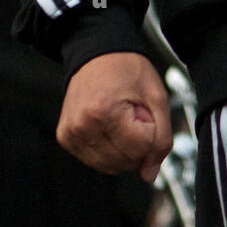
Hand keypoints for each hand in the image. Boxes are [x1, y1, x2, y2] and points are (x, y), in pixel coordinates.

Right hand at [56, 51, 172, 183]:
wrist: (98, 53)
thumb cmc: (126, 69)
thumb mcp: (156, 96)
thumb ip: (161, 137)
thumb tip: (150, 174)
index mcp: (104, 111)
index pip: (140, 149)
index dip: (150, 133)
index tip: (144, 113)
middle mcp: (82, 125)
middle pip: (124, 162)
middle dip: (137, 143)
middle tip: (133, 115)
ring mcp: (71, 133)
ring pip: (109, 166)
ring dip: (123, 149)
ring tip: (121, 120)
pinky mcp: (65, 137)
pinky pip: (94, 160)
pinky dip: (108, 149)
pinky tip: (109, 127)